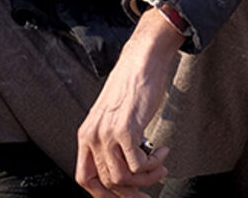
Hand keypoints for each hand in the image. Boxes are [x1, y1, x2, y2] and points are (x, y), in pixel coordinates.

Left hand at [75, 9, 184, 196]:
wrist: (140, 63)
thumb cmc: (130, 90)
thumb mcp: (110, 119)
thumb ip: (110, 143)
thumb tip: (123, 174)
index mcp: (85, 135)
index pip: (84, 178)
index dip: (102, 195)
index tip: (125, 196)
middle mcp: (92, 136)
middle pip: (107, 183)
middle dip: (132, 192)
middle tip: (150, 191)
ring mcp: (107, 133)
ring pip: (123, 178)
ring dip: (147, 179)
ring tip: (161, 168)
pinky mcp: (126, 129)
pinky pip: (139, 165)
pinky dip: (154, 165)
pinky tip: (163, 152)